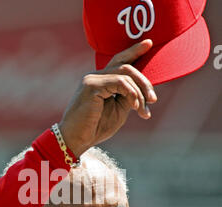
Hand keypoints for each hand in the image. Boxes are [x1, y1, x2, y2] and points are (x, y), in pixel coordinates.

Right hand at [59, 40, 156, 157]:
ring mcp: (92, 79)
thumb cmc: (96, 128)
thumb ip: (128, 97)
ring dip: (139, 93)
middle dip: (144, 82)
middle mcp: (95, 76)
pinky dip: (131, 94)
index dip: (134, 51)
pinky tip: (135, 107)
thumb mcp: (118, 111)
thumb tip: (142, 91)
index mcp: (101, 81)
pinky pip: (119, 82)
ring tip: (143, 110)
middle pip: (126, 67)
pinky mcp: (92, 85)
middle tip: (153, 100)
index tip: (149, 43)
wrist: (77, 140)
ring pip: (125, 74)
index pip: (119, 61)